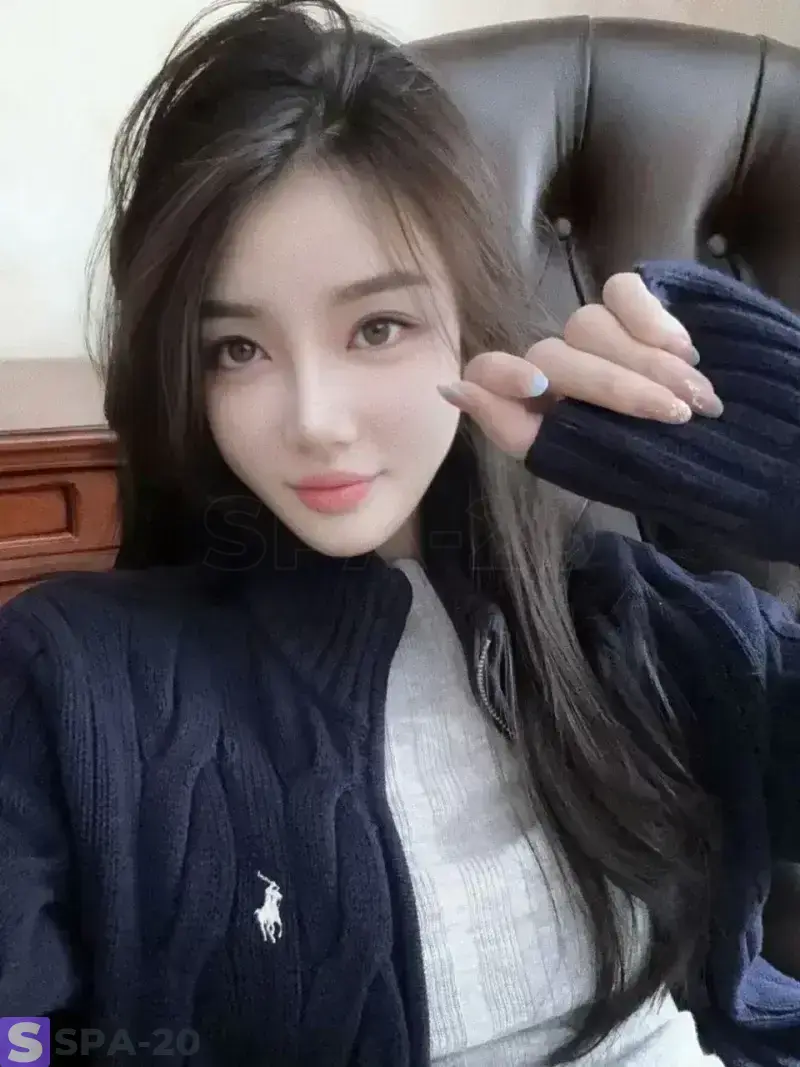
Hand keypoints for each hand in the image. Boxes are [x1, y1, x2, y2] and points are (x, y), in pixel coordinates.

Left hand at [438, 272, 723, 456]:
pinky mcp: (632, 307)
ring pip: (589, 324)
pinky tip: (684, 349)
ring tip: (695, 397)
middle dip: (617, 386)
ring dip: (647, 363)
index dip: (502, 371)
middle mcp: (558, 367)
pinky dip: (652, 320)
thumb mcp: (587, 465)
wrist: (734, 453)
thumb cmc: (657, 469)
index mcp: (536, 410)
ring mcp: (595, 336)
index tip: (539, 385)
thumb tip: (450, 388)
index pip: (488, 371)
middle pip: (554, 352)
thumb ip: (517, 431)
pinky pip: (621, 292)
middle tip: (672, 414)